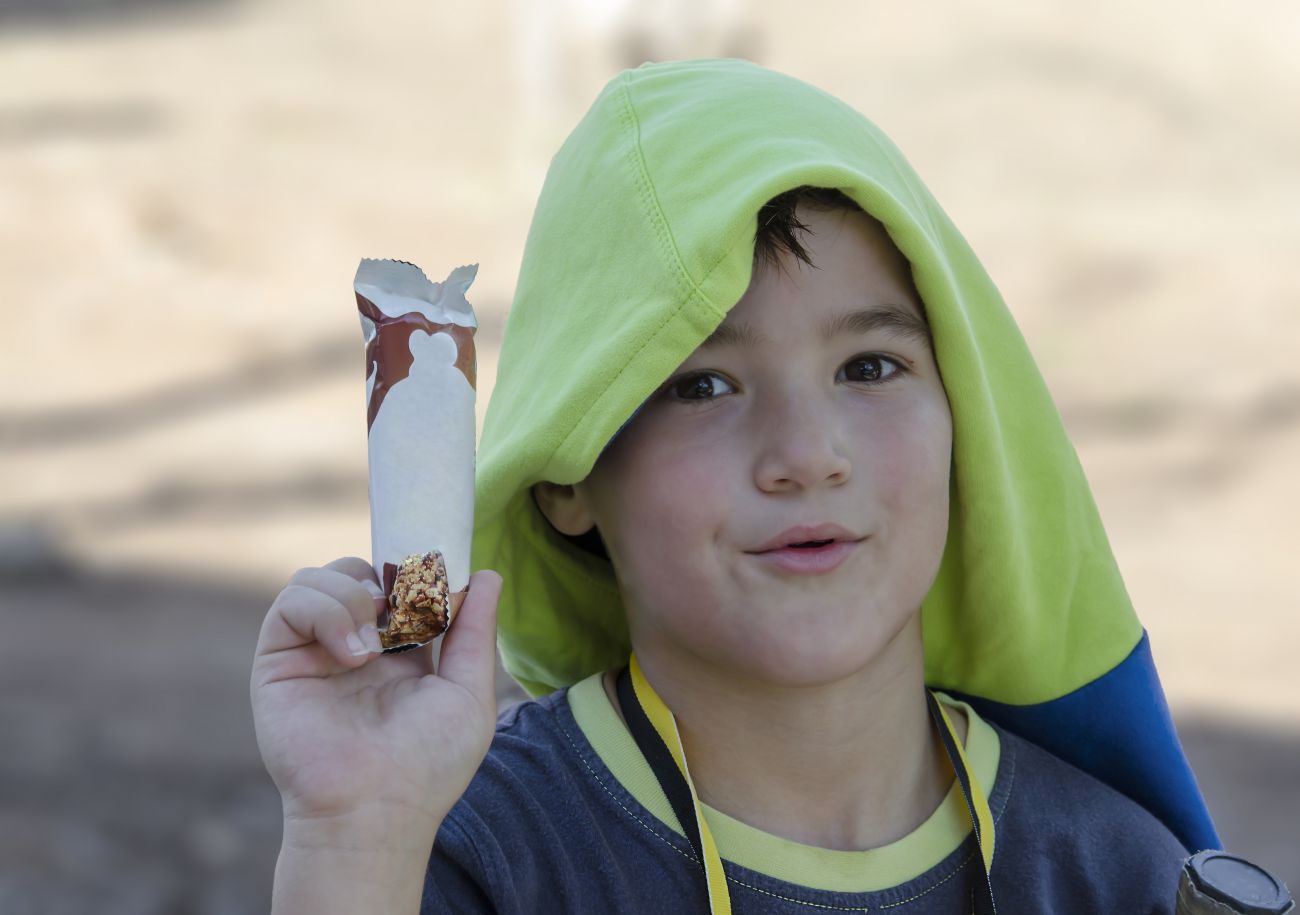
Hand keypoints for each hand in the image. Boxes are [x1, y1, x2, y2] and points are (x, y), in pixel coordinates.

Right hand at [250, 557, 501, 838]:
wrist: (375, 810)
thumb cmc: (428, 764)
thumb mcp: (470, 692)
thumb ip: (476, 632)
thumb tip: (487, 575)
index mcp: (399, 653)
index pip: (399, 584)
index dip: (416, 571)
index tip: (437, 576)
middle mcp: (353, 647)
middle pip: (357, 571)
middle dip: (385, 577)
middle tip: (405, 608)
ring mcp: (314, 652)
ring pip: (319, 577)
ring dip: (353, 596)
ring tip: (375, 646)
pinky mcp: (278, 662)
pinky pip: (290, 602)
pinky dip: (325, 612)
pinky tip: (352, 654)